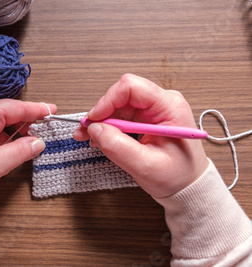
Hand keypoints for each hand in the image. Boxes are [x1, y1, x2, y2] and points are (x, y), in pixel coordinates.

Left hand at [0, 99, 56, 207]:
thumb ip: (21, 151)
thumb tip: (39, 142)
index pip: (18, 107)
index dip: (39, 109)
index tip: (54, 110)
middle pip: (11, 113)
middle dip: (29, 123)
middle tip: (47, 132)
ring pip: (3, 123)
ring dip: (17, 134)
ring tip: (31, 146)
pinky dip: (5, 139)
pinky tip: (12, 151)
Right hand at [73, 74, 208, 197]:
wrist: (189, 186)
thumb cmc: (177, 176)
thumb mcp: (146, 166)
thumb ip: (118, 147)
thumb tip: (94, 129)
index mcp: (169, 107)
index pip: (131, 88)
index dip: (107, 101)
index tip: (93, 120)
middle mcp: (161, 102)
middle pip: (120, 95)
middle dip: (100, 113)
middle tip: (84, 132)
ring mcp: (153, 109)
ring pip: (117, 105)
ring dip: (101, 121)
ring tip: (90, 138)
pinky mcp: (145, 117)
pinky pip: (120, 114)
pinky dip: (107, 126)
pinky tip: (101, 139)